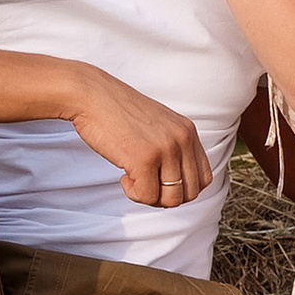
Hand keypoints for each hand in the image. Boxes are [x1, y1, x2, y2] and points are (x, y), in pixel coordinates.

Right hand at [69, 69, 212, 208]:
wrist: (91, 95)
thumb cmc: (118, 112)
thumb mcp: (158, 125)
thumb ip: (173, 148)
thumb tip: (176, 185)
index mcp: (188, 131)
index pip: (203, 178)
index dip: (182, 189)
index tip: (160, 183)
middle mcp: (182, 139)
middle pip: (190, 193)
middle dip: (165, 197)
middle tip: (144, 184)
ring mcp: (165, 149)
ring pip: (171, 200)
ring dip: (150, 197)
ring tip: (133, 180)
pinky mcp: (145, 159)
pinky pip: (148, 196)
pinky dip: (133, 193)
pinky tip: (123, 176)